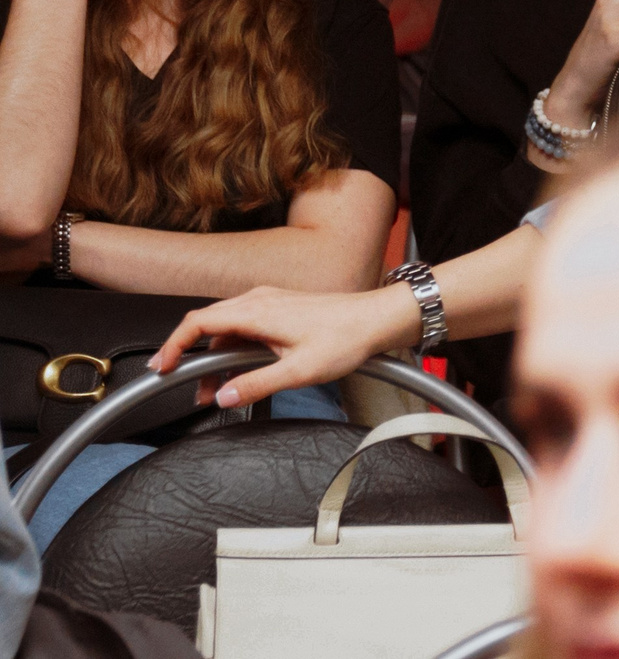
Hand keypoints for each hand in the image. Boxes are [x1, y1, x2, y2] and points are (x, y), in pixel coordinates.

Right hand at [150, 284, 421, 409]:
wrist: (377, 319)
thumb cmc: (346, 338)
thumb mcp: (299, 371)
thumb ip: (257, 384)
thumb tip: (223, 397)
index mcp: (257, 311)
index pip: (198, 322)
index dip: (173, 344)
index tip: (160, 368)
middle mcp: (259, 300)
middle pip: (207, 324)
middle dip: (188, 355)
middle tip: (177, 384)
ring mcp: (271, 302)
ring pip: (226, 328)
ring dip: (213, 358)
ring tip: (209, 391)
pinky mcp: (281, 309)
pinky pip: (244, 327)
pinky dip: (232, 350)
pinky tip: (237, 373)